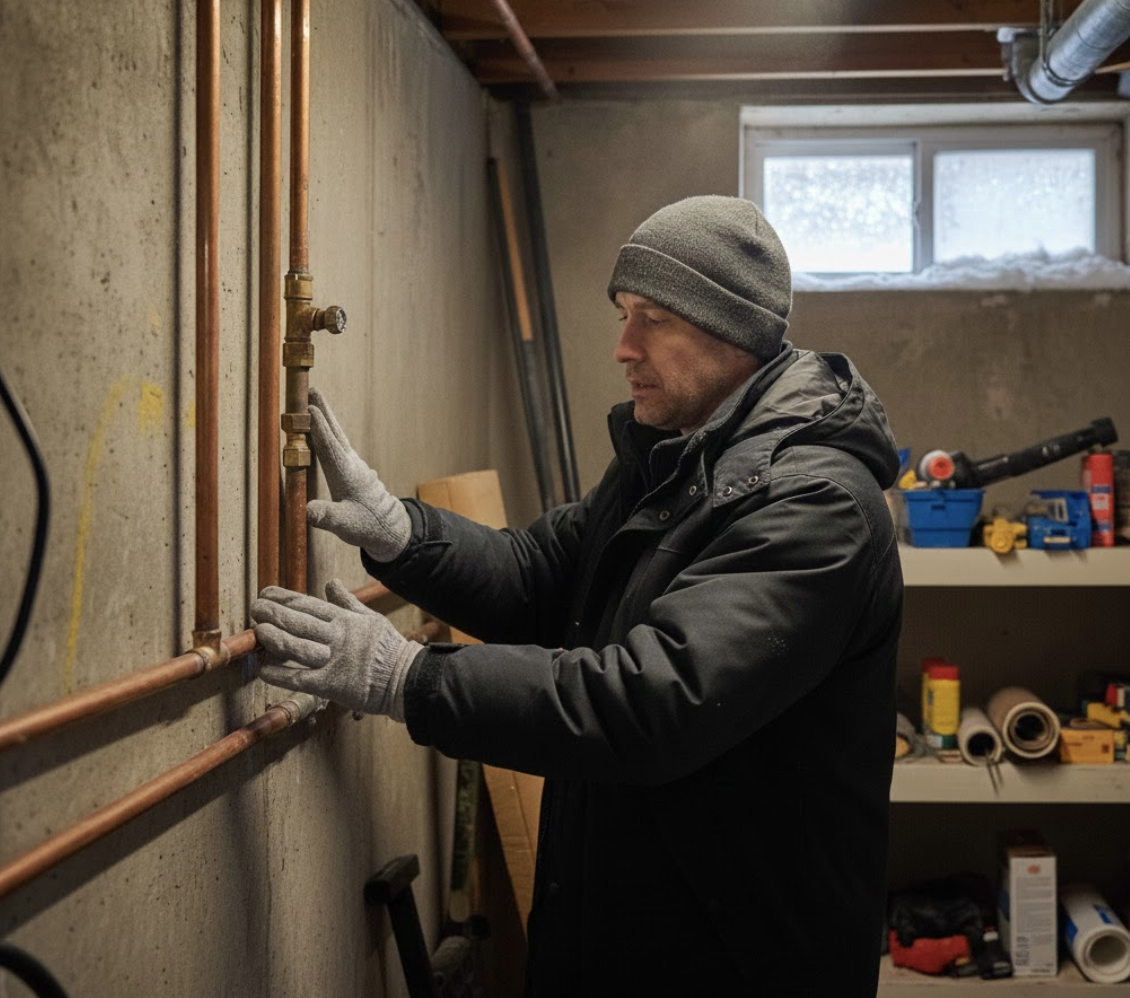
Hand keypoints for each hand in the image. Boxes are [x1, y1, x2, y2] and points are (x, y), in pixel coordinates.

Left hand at [251, 580, 422, 719]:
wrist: (405, 677)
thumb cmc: (388, 647)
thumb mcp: (369, 617)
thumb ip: (347, 601)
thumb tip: (331, 582)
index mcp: (344, 619)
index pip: (308, 604)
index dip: (284, 597)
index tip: (266, 592)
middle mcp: (336, 637)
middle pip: (298, 621)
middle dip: (273, 613)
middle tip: (255, 607)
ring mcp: (333, 660)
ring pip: (297, 646)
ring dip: (274, 638)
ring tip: (258, 630)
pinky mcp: (331, 684)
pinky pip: (300, 678)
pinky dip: (280, 674)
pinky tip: (264, 670)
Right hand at [306, 386, 411, 561]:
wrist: (391, 528)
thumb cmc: (367, 526)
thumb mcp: (344, 525)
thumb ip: (326, 516)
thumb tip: (306, 510)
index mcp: (346, 474)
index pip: (329, 446)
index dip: (318, 427)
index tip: (308, 408)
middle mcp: (351, 464)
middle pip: (335, 432)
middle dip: (323, 411)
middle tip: (312, 389)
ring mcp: (354, 465)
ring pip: (337, 436)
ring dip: (326, 418)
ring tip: (314, 402)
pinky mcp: (355, 469)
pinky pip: (338, 445)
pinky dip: (328, 433)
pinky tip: (323, 431)